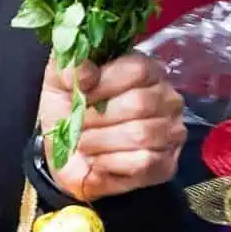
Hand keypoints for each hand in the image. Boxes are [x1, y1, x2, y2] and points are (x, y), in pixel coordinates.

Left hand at [39, 53, 185, 201]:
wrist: (65, 153)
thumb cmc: (69, 110)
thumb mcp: (59, 81)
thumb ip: (70, 68)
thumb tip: (86, 73)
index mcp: (145, 70)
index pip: (137, 69)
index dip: (103, 84)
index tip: (80, 96)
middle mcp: (166, 98)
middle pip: (140, 103)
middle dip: (97, 117)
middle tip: (77, 124)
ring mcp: (171, 132)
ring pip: (141, 134)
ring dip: (100, 141)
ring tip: (82, 142)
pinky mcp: (165, 164)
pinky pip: (143, 162)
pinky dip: (110, 162)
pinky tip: (96, 160)